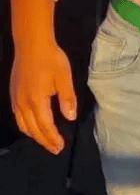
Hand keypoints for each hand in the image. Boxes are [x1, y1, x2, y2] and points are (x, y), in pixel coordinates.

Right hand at [10, 40, 76, 154]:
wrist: (31, 45)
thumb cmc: (51, 59)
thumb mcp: (64, 77)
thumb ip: (67, 98)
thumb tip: (70, 117)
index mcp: (36, 101)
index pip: (45, 126)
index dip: (53, 138)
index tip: (61, 146)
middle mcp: (23, 104)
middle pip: (33, 129)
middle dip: (44, 141)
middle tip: (55, 149)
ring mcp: (15, 100)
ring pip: (23, 125)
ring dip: (34, 136)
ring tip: (46, 141)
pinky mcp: (13, 95)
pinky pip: (18, 117)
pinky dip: (26, 127)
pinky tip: (32, 126)